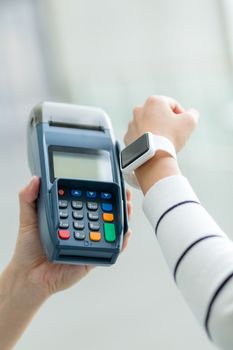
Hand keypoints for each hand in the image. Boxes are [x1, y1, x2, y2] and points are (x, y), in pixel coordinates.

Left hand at [10, 176, 132, 297]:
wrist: (28, 275)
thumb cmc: (28, 249)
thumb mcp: (28, 219)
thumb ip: (28, 198)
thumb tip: (34, 180)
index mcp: (70, 218)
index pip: (89, 202)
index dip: (101, 192)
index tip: (109, 182)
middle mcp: (82, 230)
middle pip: (104, 214)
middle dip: (118, 203)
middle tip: (124, 194)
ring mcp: (88, 243)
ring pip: (110, 230)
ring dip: (122, 219)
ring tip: (127, 209)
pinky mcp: (91, 258)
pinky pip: (109, 250)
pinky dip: (120, 243)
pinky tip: (124, 233)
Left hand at [124, 95, 198, 151]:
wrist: (153, 158)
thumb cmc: (171, 137)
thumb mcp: (190, 122)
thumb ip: (192, 113)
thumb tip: (191, 113)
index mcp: (154, 101)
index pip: (172, 104)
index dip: (181, 114)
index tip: (183, 125)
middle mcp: (139, 109)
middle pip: (158, 114)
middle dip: (166, 121)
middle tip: (173, 134)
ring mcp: (131, 123)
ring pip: (148, 124)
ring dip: (155, 130)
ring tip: (163, 141)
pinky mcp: (127, 137)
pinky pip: (139, 136)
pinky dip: (146, 139)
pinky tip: (153, 146)